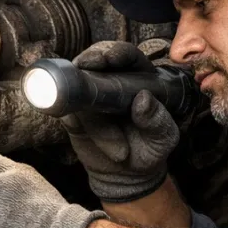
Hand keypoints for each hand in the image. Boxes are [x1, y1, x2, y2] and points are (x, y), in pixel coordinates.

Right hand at [62, 41, 179, 202]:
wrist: (126, 175)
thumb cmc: (149, 149)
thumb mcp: (162, 139)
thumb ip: (158, 120)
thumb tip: (143, 98)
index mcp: (138, 78)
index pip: (126, 55)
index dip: (116, 52)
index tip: (109, 58)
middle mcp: (110, 81)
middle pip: (94, 58)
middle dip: (89, 59)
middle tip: (88, 67)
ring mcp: (87, 95)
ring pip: (76, 84)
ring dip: (88, 109)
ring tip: (110, 141)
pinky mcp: (71, 113)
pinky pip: (65, 109)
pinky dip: (72, 119)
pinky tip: (83, 131)